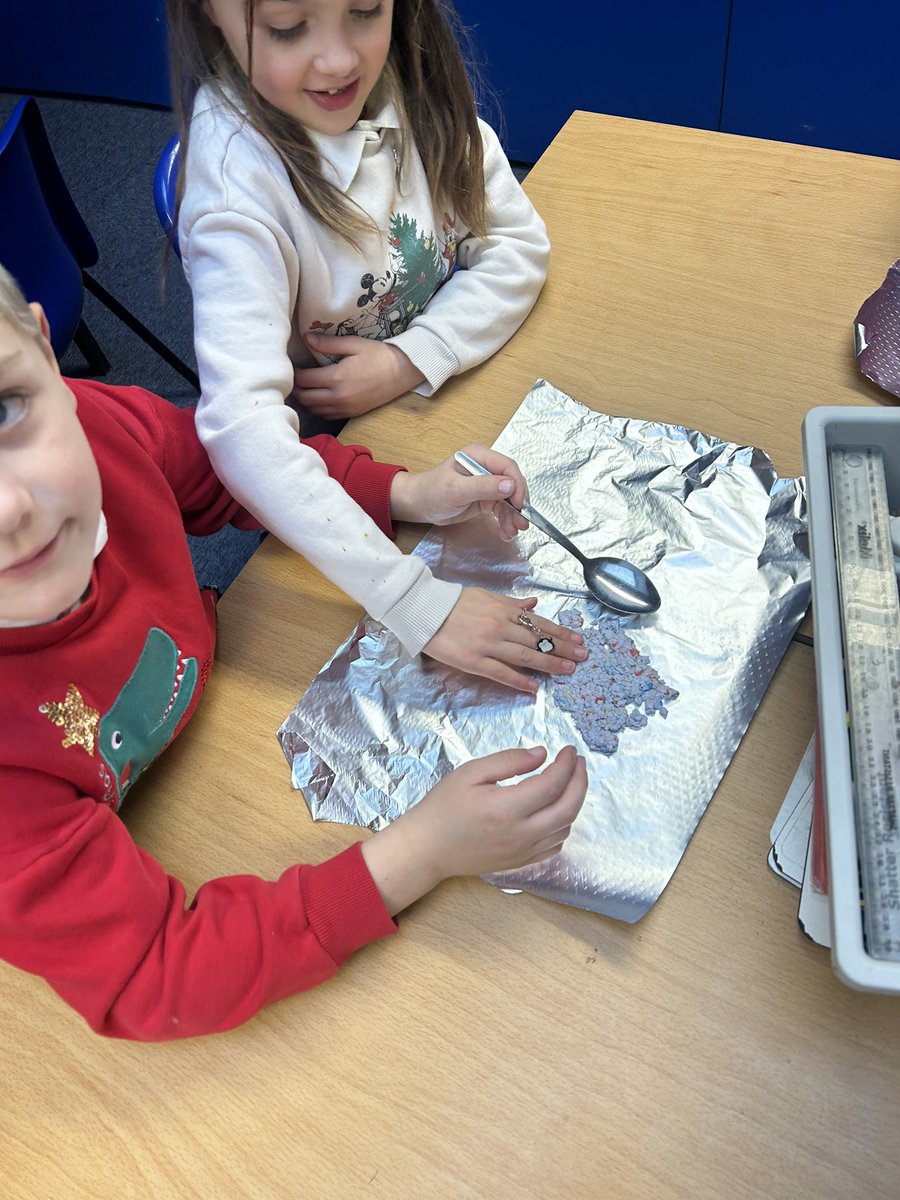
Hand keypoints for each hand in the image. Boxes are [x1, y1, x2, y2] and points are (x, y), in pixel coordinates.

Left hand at [293, 334, 424, 418]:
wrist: (402, 373)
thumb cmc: (379, 355)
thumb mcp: (354, 344)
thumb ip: (328, 343)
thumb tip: (306, 338)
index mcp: (336, 378)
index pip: (303, 379)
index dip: (293, 373)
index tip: (291, 365)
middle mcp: (338, 397)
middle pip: (305, 398)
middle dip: (295, 388)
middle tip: (292, 377)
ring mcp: (345, 408)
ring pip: (314, 409)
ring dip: (305, 400)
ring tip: (302, 388)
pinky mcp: (351, 413)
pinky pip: (327, 415)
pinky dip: (317, 408)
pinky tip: (317, 398)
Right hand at [361, 746, 587, 914]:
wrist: (427, 848)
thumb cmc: (444, 806)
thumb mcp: (471, 773)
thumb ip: (509, 761)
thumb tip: (542, 754)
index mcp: (507, 808)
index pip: (552, 784)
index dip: (567, 765)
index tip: (569, 750)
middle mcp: (521, 834)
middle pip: (569, 808)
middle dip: (580, 782)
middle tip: (579, 762)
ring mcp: (523, 852)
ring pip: (565, 828)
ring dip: (574, 802)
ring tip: (569, 781)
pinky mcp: (520, 862)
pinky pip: (554, 846)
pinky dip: (563, 825)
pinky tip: (556, 810)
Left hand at [389, 443, 529, 539]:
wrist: (418, 505)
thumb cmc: (431, 491)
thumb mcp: (457, 489)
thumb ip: (484, 486)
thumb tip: (510, 485)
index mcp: (479, 456)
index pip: (507, 467)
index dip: (517, 485)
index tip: (519, 505)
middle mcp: (486, 468)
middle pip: (512, 484)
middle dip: (518, 505)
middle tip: (522, 522)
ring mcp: (487, 484)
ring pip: (509, 500)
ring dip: (513, 516)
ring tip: (513, 532)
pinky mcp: (485, 499)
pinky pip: (501, 509)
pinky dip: (505, 520)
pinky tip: (506, 532)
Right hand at [424, 591, 586, 693]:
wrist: (423, 608)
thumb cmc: (452, 602)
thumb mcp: (486, 596)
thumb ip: (511, 603)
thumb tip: (534, 604)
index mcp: (504, 609)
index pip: (539, 623)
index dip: (560, 633)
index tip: (577, 640)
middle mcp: (500, 626)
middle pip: (537, 640)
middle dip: (562, 649)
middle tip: (582, 657)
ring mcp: (488, 644)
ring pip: (525, 656)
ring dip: (548, 664)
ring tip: (567, 671)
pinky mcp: (473, 660)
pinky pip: (501, 672)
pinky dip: (519, 680)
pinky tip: (534, 688)